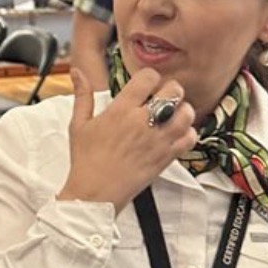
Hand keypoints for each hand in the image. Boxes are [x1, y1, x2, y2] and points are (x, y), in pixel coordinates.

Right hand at [59, 67, 197, 210]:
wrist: (95, 194)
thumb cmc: (86, 160)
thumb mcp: (78, 124)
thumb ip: (82, 95)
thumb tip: (77, 73)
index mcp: (121, 110)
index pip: (148, 78)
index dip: (149, 77)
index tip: (145, 84)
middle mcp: (143, 122)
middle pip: (174, 91)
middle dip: (170, 89)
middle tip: (162, 96)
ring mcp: (158, 140)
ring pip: (186, 113)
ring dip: (182, 109)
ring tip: (172, 113)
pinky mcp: (166, 157)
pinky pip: (190, 138)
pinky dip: (187, 132)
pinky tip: (175, 133)